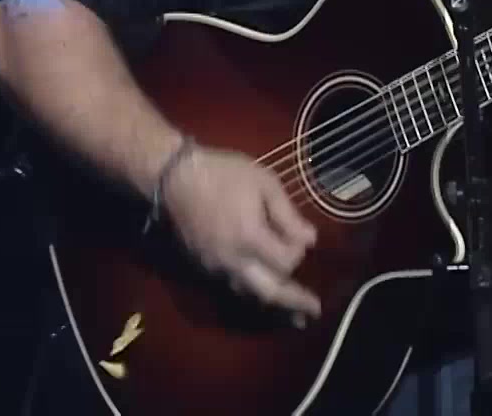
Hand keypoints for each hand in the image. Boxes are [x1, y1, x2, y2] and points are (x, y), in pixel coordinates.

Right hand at [162, 143, 320, 320]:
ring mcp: (216, 267)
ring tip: (295, 317)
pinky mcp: (204, 266)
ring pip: (250, 294)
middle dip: (294, 303)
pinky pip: (234, 285)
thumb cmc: (224, 174)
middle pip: (269, 292)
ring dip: (274, 305)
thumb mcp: (264, 183)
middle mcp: (233, 260)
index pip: (285, 262)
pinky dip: (253, 292)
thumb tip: (310, 241)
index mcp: (249, 237)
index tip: (302, 237)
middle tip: (314, 312)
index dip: (298, 252)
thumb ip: (288, 215)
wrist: (176, 178)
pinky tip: (264, 292)